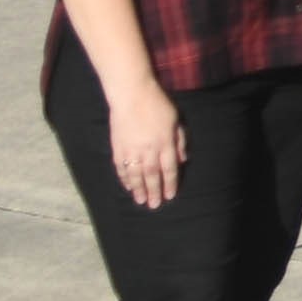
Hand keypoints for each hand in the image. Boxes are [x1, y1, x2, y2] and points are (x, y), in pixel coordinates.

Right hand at [103, 81, 186, 208]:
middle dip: (154, 192)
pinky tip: (127, 186)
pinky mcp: (118, 147)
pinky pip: (121, 167)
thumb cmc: (157, 104)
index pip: (169, 169)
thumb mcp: (176, 120)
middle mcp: (149, 150)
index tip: (170, 196)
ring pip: (136, 175)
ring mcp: (131, 150)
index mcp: (165, 143)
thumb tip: (183, 159)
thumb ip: (180, 141)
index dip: (170, 184)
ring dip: (138, 190)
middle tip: (155, 206)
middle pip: (152, 176)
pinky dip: (125, 178)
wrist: (132, 94)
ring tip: (141, 201)